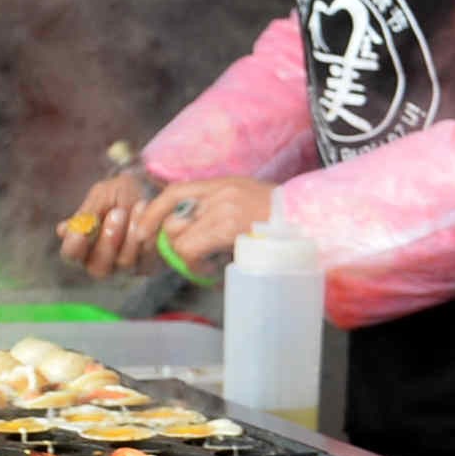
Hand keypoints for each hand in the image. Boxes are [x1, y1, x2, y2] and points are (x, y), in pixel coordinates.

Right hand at [56, 171, 154, 276]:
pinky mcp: (146, 266)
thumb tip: (63, 231)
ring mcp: (124, 269)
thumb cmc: (118, 196)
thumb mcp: (102, 196)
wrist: (150, 191)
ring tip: (139, 205)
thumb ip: (87, 213)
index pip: (71, 254)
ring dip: (132, 234)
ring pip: (125, 262)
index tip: (83, 227)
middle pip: (98, 266)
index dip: (75, 244)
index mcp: (80, 248)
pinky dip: (150, 237)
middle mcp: (99, 263)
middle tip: (118, 212)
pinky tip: (151, 215)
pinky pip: (148, 259)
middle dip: (108, 240)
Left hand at [119, 177, 279, 281]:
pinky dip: (195, 266)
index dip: (153, 211)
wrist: (311, 219)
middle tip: (189, 258)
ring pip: (179, 238)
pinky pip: (192, 250)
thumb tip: (197, 225)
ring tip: (204, 266)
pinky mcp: (228, 229)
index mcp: (224, 184)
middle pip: (172, 220)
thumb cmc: (287, 217)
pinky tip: (210, 271)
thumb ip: (225, 206)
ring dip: (186, 258)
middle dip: (173, 243)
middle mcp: (219, 194)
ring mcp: (223, 211)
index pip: (174, 192)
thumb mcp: (251, 200)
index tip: (143, 230)